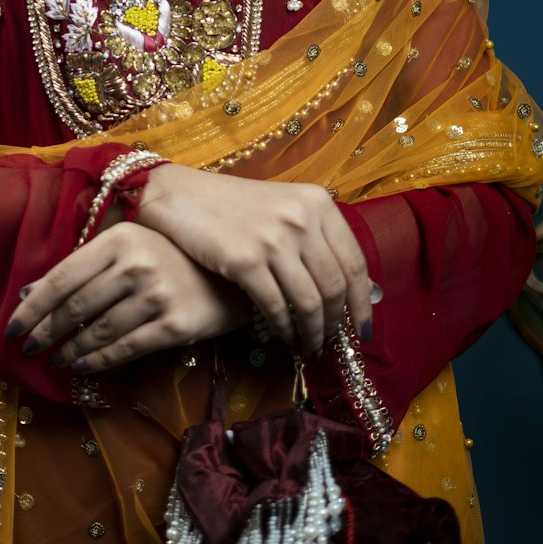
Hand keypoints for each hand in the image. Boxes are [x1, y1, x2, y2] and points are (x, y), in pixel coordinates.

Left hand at [3, 221, 250, 374]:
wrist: (233, 278)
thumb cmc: (173, 260)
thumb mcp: (130, 248)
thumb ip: (84, 265)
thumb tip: (30, 292)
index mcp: (121, 238)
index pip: (63, 276)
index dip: (33, 307)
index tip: (11, 328)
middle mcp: (137, 263)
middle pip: (76, 306)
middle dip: (45, 332)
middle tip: (28, 349)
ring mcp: (158, 295)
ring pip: (98, 331)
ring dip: (70, 350)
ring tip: (54, 360)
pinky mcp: (175, 325)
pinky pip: (125, 349)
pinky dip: (98, 361)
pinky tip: (82, 367)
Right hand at [137, 167, 370, 356]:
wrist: (180, 196)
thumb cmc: (232, 205)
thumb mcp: (284, 208)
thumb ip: (316, 237)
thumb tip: (352, 287)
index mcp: (317, 202)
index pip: (354, 262)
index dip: (362, 303)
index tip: (362, 330)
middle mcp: (301, 218)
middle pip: (334, 286)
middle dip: (336, 324)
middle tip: (331, 344)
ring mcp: (273, 239)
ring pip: (308, 302)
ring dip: (312, 333)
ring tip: (309, 347)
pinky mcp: (245, 260)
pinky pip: (276, 307)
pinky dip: (283, 329)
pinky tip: (283, 337)